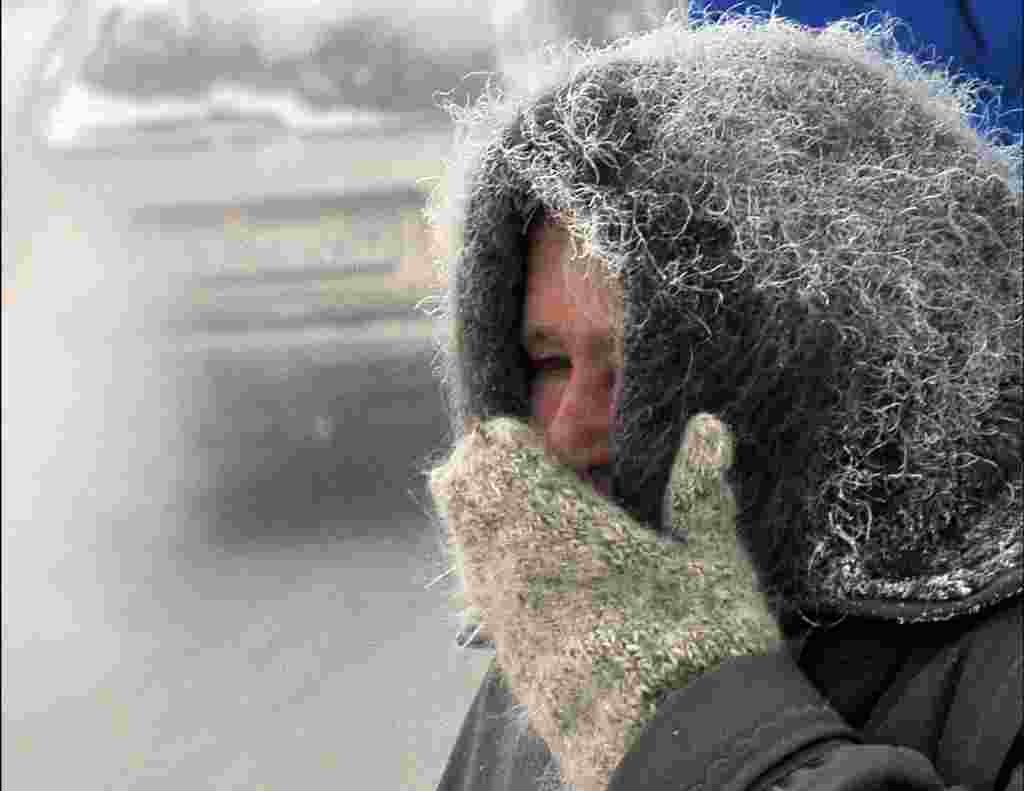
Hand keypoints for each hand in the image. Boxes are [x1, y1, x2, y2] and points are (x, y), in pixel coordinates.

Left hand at [429, 416, 778, 790]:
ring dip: (488, 513)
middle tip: (538, 468)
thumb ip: (701, 490)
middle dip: (488, 467)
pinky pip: (477, 588)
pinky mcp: (506, 656)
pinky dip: (494, 563)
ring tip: (543, 515)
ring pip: (461, 538)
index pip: (497, 454)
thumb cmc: (705, 649)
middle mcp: (514, 566)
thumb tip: (708, 427)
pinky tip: (542, 574)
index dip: (514, 435)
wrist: (682, 756)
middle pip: (460, 488)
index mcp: (563, 528)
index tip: (549, 438)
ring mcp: (502, 615)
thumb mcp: (715, 563)